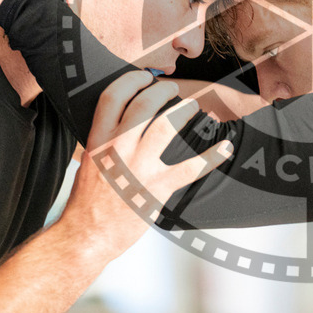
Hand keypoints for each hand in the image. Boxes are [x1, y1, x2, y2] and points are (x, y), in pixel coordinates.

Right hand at [60, 71, 232, 257]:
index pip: (113, 96)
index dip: (131, 80)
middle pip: (144, 104)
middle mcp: (117, 149)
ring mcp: (138, 168)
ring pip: (166, 125)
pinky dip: (212, 157)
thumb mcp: (89, 162)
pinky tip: (225, 148)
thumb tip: (119, 121)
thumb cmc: (88, 201)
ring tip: (193, 108)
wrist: (87, 235)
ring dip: (185, 111)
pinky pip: (190, 167)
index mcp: (98, 140)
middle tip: (173, 89)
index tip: (144, 76)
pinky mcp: (157, 188)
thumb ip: (104, 140)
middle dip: (163, 90)